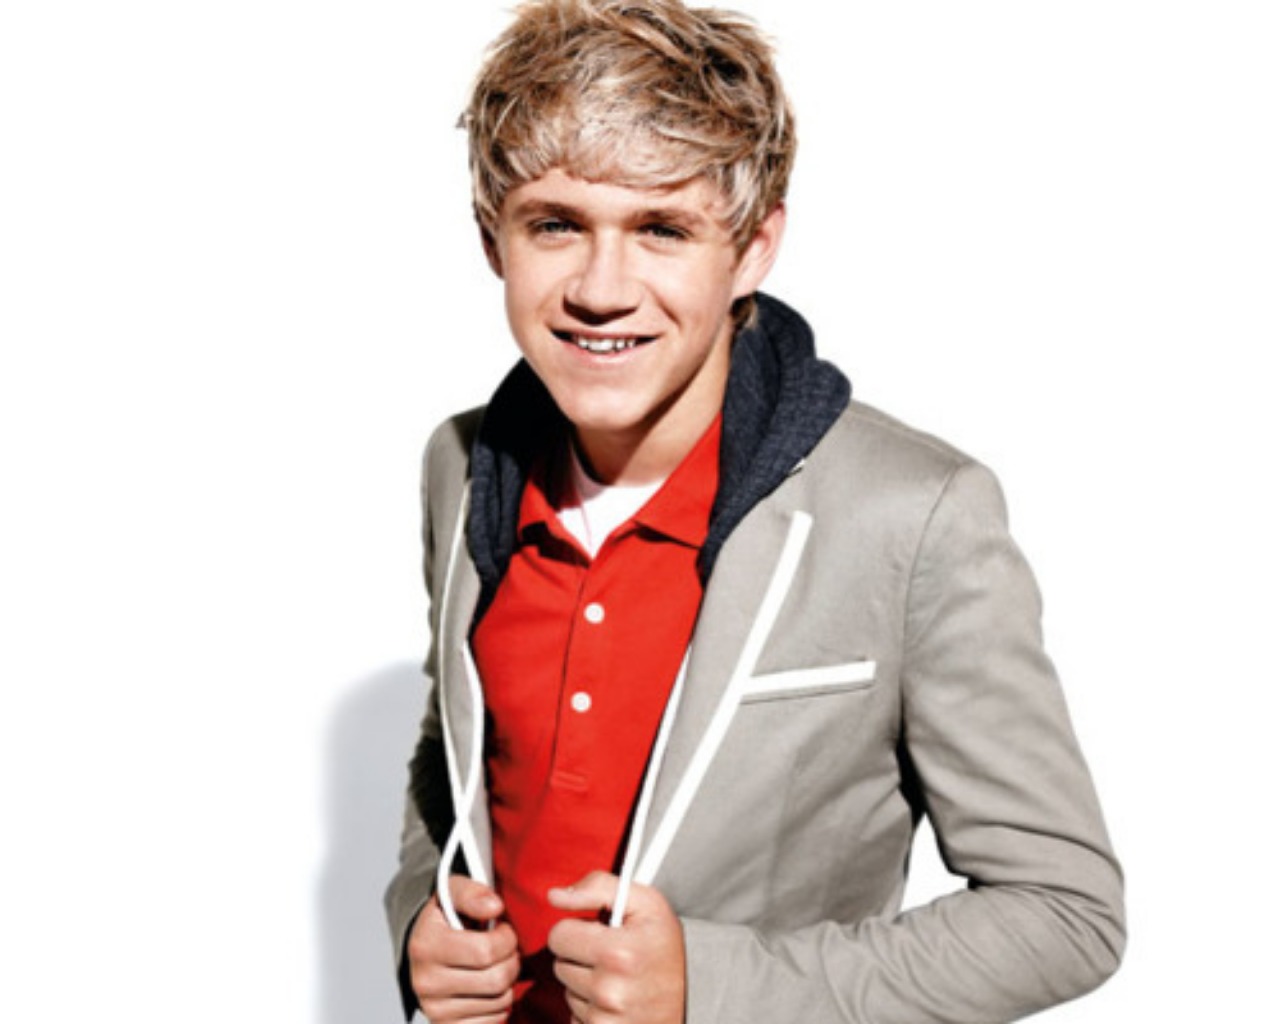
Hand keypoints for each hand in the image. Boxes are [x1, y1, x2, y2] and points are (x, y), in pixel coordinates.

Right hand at [407, 875, 520, 1022]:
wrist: (425, 950)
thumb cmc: (446, 918)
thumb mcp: (453, 892)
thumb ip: (473, 892)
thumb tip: (495, 907)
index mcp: (425, 946)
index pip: (486, 951)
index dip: (506, 938)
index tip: (502, 929)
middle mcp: (425, 982)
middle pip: (496, 980)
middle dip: (512, 960)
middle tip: (507, 949)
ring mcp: (434, 1010)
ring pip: (499, 1002)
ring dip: (509, 983)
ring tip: (498, 965)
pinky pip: (492, 1023)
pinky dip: (500, 1006)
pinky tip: (490, 988)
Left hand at [547, 872, 685, 1023]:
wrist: (697, 994)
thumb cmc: (666, 945)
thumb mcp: (645, 902)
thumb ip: (598, 887)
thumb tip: (554, 896)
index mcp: (617, 952)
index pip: (558, 936)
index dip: (576, 930)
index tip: (597, 933)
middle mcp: (610, 990)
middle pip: (560, 965)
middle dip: (580, 958)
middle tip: (611, 956)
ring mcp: (607, 1020)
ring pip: (567, 993)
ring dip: (586, 985)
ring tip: (618, 980)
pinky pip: (575, 1018)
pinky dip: (590, 1010)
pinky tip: (616, 1003)